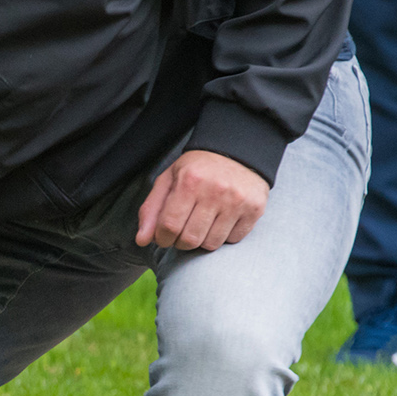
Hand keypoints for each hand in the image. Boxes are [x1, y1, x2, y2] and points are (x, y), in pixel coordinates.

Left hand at [135, 149, 270, 250]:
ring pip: (211, 244)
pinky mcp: (255, 209)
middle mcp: (215, 191)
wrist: (236, 152)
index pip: (169, 226)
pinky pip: (233, 240)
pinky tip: (221, 221)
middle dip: (180, 242)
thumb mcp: (168, 180)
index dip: (162, 238)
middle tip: (182, 232)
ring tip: (201, 225)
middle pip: (190, 239)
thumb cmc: (197, 169)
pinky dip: (223, 236)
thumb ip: (151, 210)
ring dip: (202, 241)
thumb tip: (141, 241)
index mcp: (189, 182)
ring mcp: (238, 201)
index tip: (164, 237)